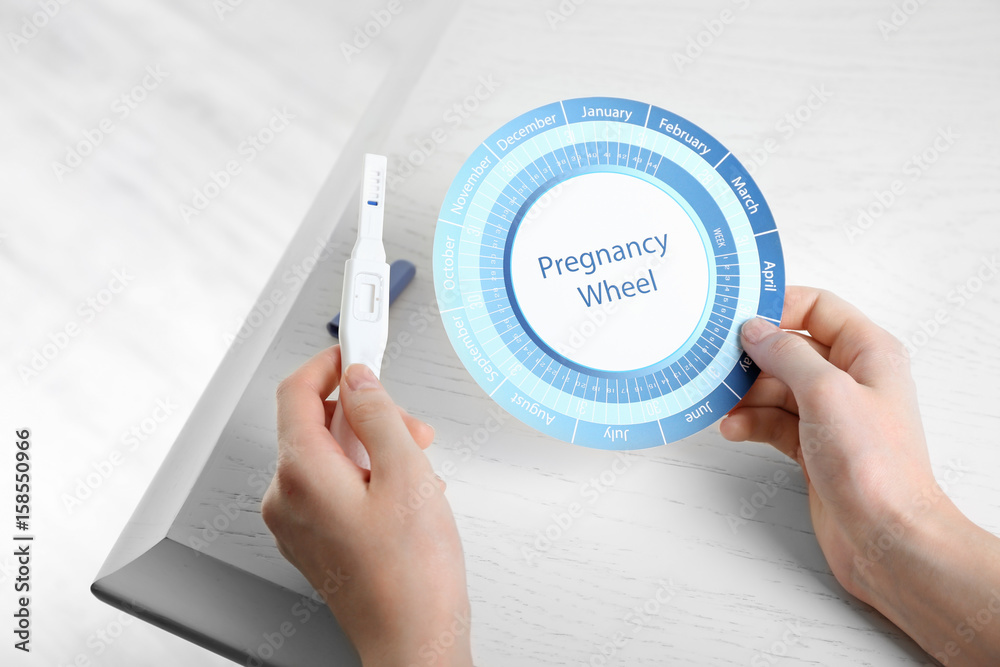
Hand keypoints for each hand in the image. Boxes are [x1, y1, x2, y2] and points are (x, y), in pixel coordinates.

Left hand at [262, 345, 472, 666]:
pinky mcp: (314, 537)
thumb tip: (362, 380)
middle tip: (410, 426)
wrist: (414, 641)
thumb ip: (381, 414)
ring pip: (330, 453)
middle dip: (367, 413)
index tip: (357, 342)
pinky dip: (368, 474)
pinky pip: (333, 484)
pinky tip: (404, 493)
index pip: (297, 391)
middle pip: (318, 422)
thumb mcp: (408, 474)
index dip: (331, 360)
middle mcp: (288, 497)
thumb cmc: (412, 577)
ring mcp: (297, 521)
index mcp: (302, 474)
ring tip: (416, 471)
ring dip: (374, 446)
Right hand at [721, 286, 999, 664]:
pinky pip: (772, 420)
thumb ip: (785, 353)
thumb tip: (754, 328)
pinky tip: (733, 429)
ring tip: (721, 403)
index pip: (816, 308)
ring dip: (745, 394)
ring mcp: (830, 414)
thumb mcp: (826, 392)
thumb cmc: (874, 466)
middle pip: (789, 349)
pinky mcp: (813, 446)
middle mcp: (850, 379)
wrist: (884, 536)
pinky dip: (751, 422)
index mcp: (868, 352)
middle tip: (717, 363)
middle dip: (752, 357)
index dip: (776, 307)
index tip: (736, 315)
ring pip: (775, 387)